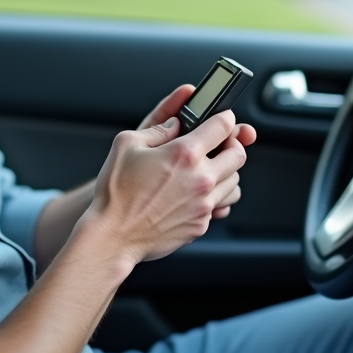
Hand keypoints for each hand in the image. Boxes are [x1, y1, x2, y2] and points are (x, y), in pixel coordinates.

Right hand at [80, 110, 249, 264]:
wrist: (114, 235)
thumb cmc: (116, 192)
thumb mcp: (127, 144)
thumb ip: (156, 129)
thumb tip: (173, 125)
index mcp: (184, 153)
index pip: (223, 126)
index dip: (224, 117)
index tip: (222, 118)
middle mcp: (200, 179)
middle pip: (239, 155)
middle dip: (232, 145)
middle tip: (220, 144)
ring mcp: (203, 204)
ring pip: (234, 182)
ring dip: (226, 172)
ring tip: (209, 170)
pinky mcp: (200, 224)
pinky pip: (221, 205)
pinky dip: (214, 197)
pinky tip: (196, 193)